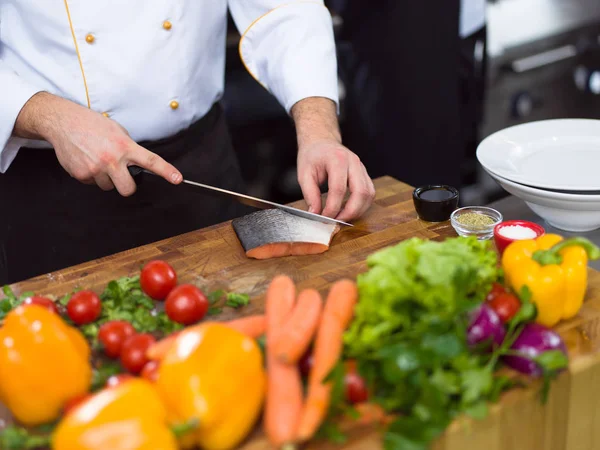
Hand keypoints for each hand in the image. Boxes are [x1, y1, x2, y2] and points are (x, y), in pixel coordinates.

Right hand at [14, 92, 181, 195]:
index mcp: (125, 146)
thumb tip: (137, 164)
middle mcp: (112, 159)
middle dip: (127, 186)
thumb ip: (129, 148)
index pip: (151, 161)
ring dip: (106, 178)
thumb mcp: (118, 131)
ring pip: (108, 187)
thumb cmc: (92, 125)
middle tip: (121, 175)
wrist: (63, 122)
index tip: (178, 179)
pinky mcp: (82, 174)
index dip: (166, 171)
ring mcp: (96, 168)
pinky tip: (86, 160)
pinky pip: (92, 184)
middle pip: (128, 189)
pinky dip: (91, 175)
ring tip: (98, 159)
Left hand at [297, 139, 374, 221]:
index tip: (324, 218)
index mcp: (337, 159)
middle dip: (350, 212)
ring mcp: (362, 167)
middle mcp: (354, 162)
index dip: (332, 207)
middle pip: (361, 192)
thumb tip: (315, 213)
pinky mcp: (364, 174)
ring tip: (342, 218)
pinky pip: (369, 192)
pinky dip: (362, 205)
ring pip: (369, 194)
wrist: (321, 141)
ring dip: (358, 210)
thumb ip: (310, 194)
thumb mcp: (304, 173)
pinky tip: (349, 210)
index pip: (338, 189)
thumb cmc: (312, 155)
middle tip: (337, 222)